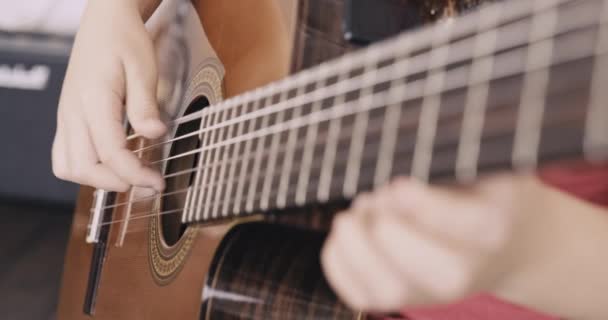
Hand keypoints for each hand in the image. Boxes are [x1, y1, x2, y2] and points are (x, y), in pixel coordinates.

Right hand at [52, 0, 165, 191]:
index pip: (110, 151)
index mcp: (93, 99)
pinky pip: (65, 157)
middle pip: (84, 167)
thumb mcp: (143, 67)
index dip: (135, 174)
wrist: (104, 23)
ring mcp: (66, 117)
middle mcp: (73, 112)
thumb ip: (145, 104)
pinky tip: (111, 166)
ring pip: (69, 167)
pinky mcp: (67, 120)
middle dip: (118, 184)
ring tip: (131, 178)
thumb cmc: (124, 41)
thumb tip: (154, 134)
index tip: (158, 182)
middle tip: (150, 184)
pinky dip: (85, 170)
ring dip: (98, 181)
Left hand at [320, 174, 598, 314]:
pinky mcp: (398, 299)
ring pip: (390, 291)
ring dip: (358, 246)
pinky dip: (338, 260)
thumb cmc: (476, 188)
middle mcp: (467, 271)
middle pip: (438, 273)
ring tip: (357, 212)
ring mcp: (430, 293)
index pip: (473, 226)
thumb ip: (450, 154)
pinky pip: (359, 294)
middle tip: (378, 197)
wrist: (496, 242)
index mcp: (495, 227)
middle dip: (394, 231)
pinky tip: (346, 231)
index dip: (427, 206)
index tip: (399, 184)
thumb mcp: (479, 161)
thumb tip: (399, 163)